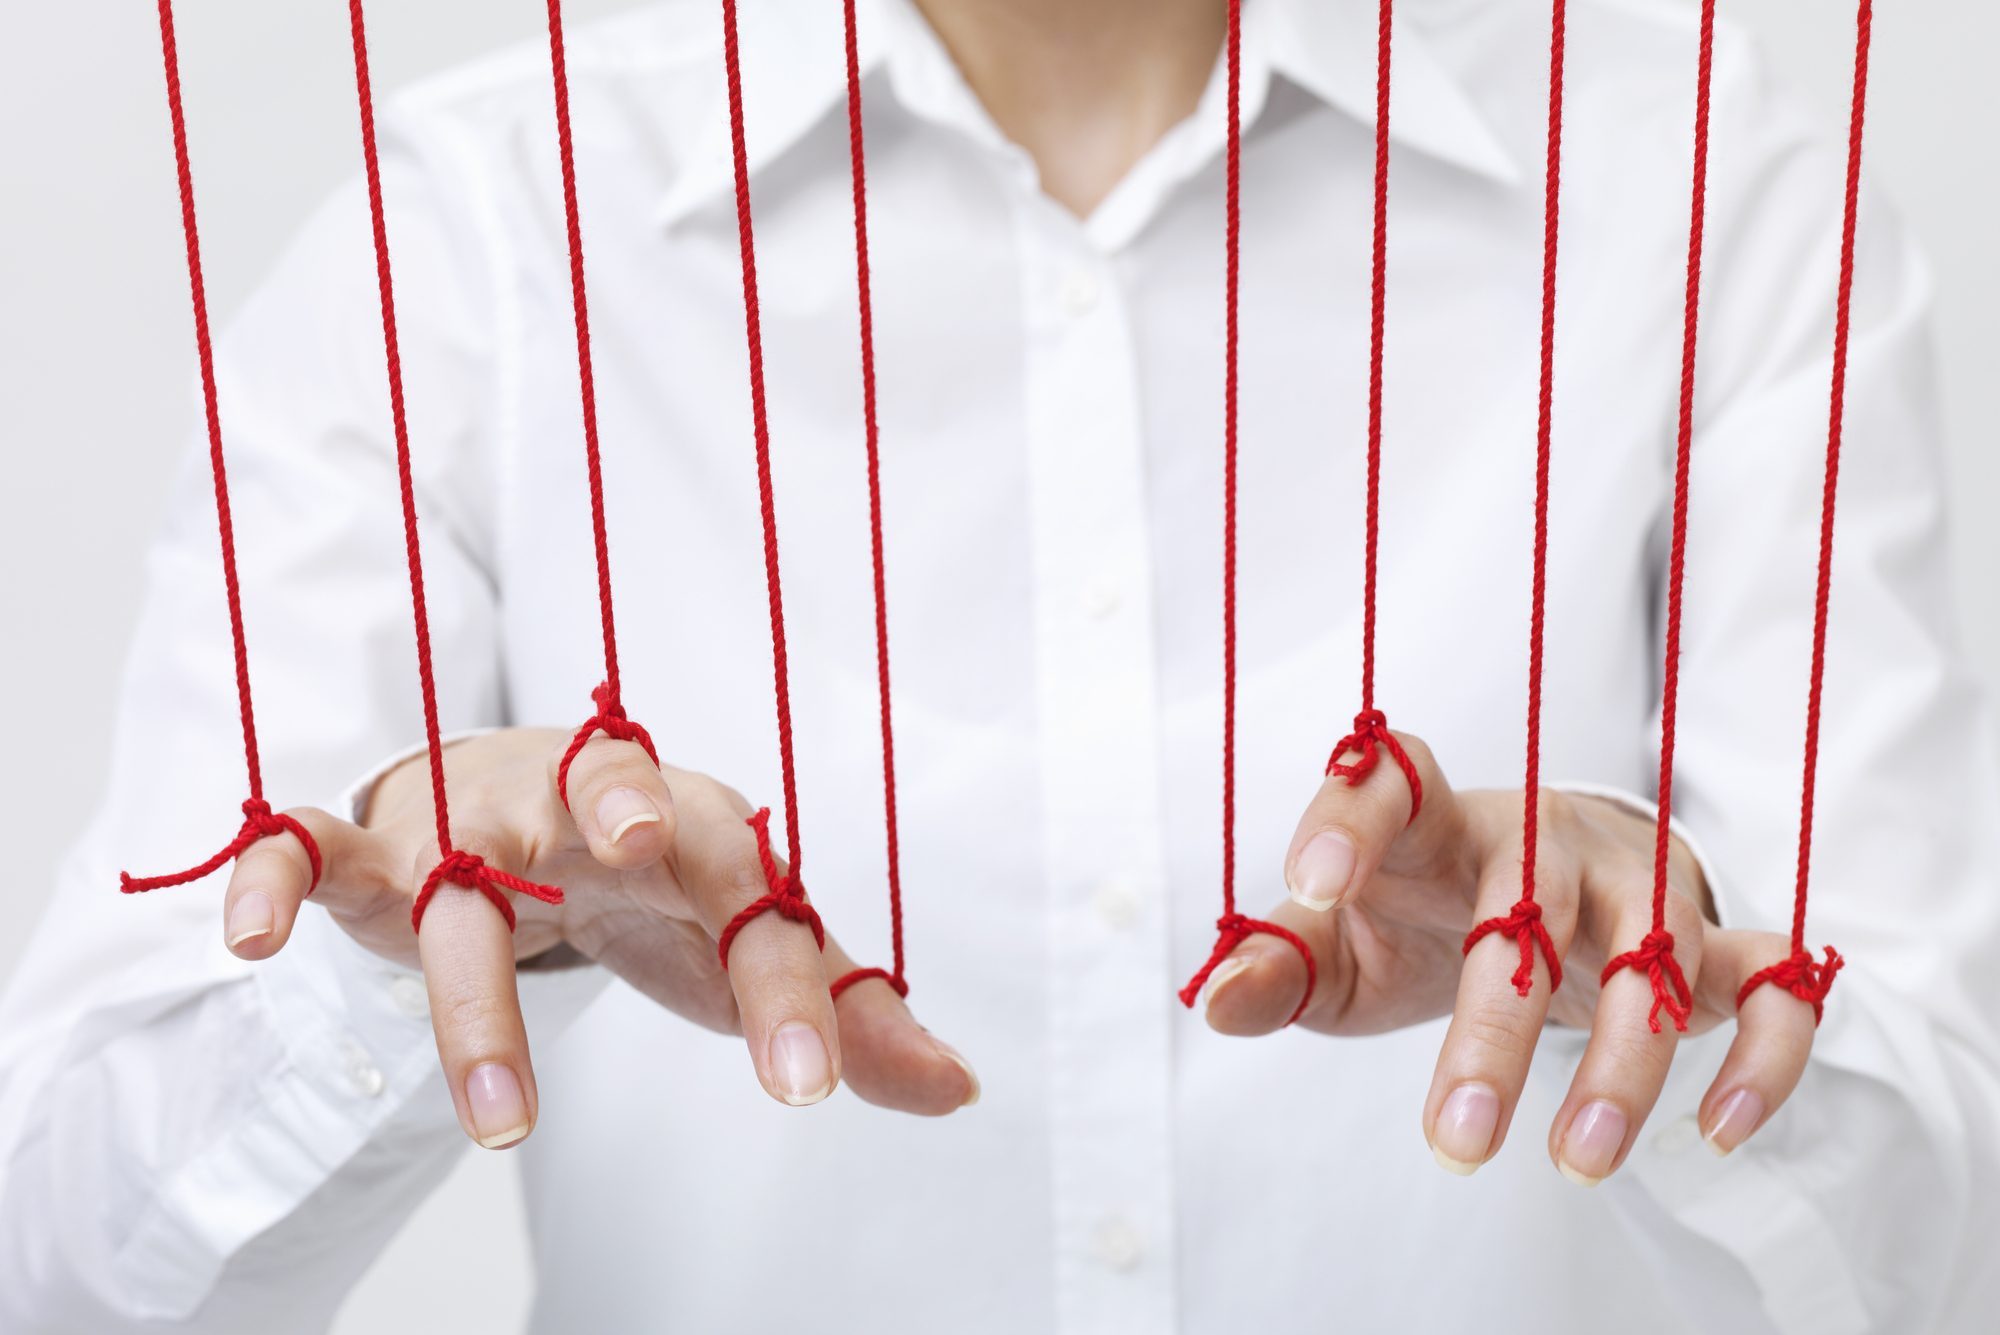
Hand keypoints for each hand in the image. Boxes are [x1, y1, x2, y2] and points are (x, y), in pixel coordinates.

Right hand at [213, 729, 977, 1147]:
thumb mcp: (745, 941)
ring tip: (505, 1123)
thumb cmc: (657, 880)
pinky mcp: (373, 844)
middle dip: (626, 813)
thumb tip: (956, 1087)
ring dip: (472, 992)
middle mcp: (582, 804)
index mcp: (694, 826)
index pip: (752, 891)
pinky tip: (252, 934)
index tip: (810, 1085)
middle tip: (652, 854)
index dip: (786, 987)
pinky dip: (278, 874)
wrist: (534, 803)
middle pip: (605, 796)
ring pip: (459, 878)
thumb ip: (837, 1007)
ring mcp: (470, 817)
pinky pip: (312, 843)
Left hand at [1200, 730, 1816, 1183]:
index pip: (1388, 780)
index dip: (1346, 818)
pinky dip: (1762, 1053)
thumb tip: (1216, 1001)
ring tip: (1577, 1162)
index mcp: (1431, 823)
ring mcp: (1634, 882)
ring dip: (1623, 1062)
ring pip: (1650, 950)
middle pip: (1525, 908)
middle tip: (1455, 1143)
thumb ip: (1281, 965)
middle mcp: (1538, 837)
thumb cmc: (1424, 914)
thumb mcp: (1341, 943)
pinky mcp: (1712, 938)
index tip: (1307, 884)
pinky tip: (1720, 1129)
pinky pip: (1769, 984)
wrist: (1545, 890)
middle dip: (1494, 1031)